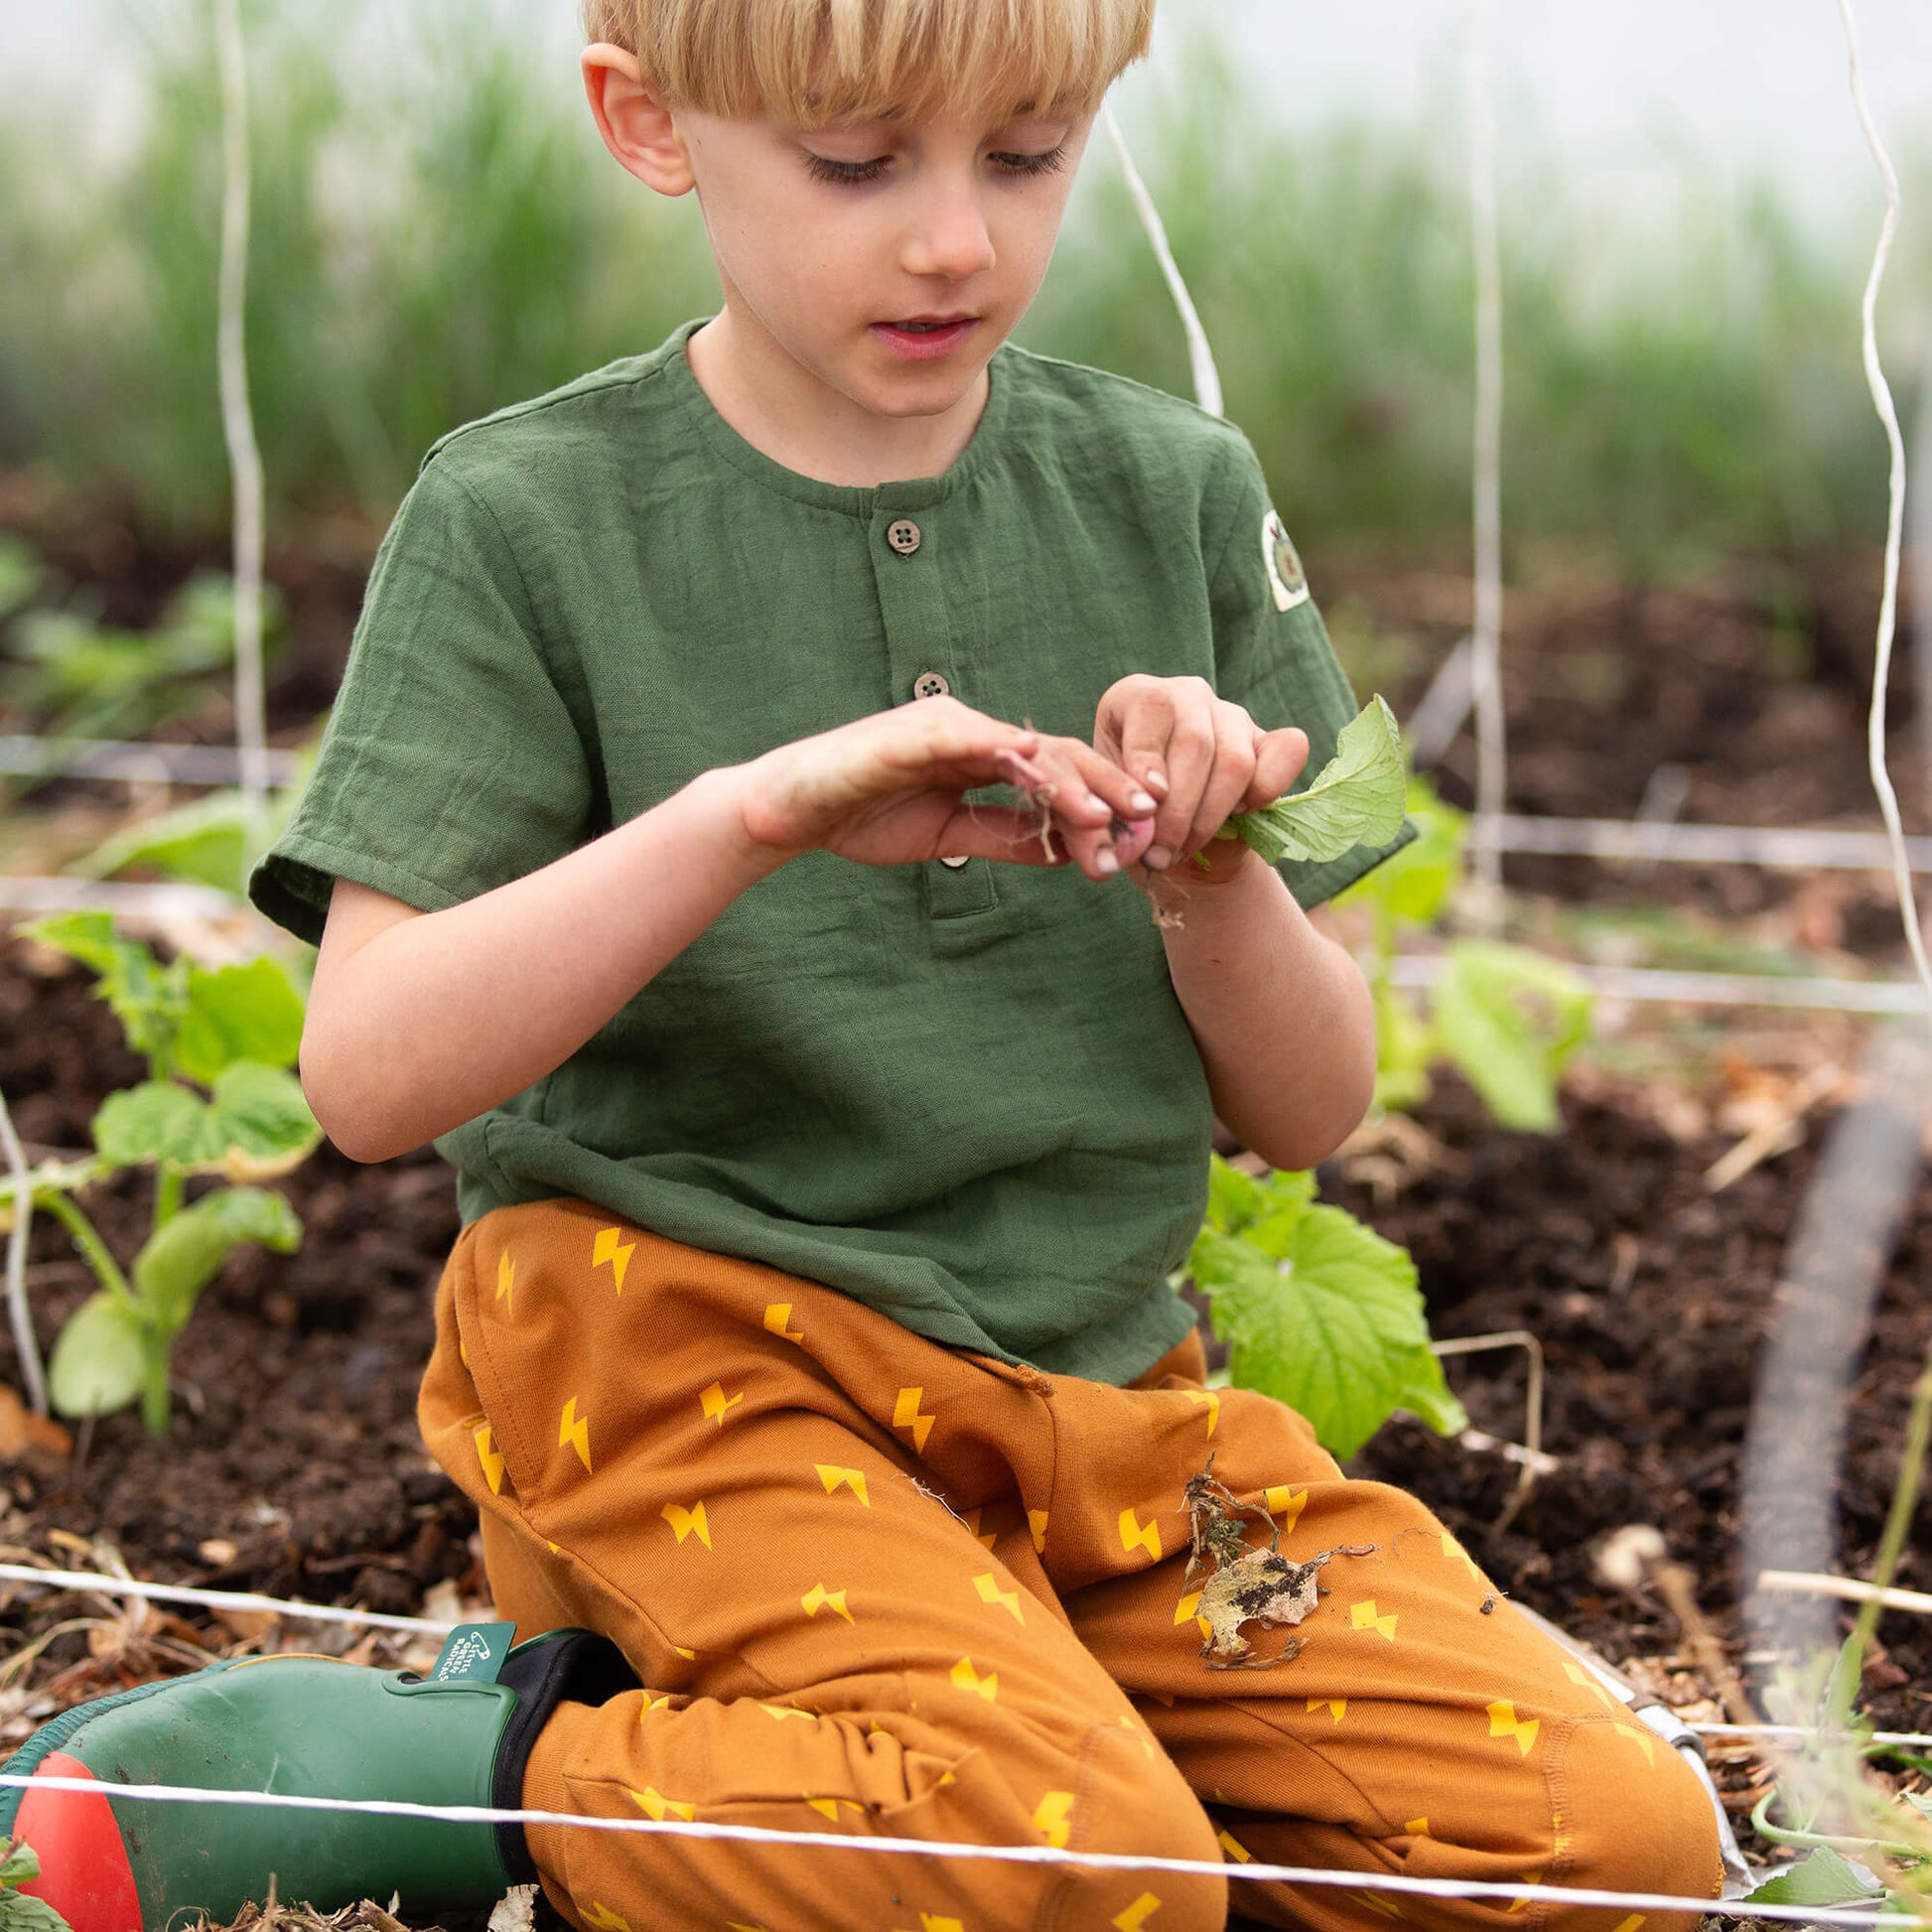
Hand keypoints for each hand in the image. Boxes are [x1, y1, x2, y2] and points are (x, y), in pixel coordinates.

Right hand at [737, 697, 1160, 880]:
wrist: (790, 812)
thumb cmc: (861, 819)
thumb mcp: (949, 837)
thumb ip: (1005, 837)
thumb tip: (1068, 852)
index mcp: (982, 754)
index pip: (1056, 776)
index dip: (1099, 804)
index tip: (1138, 837)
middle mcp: (974, 731)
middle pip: (1058, 756)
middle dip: (1107, 789)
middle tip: (1151, 819)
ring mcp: (949, 725)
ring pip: (1030, 749)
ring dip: (1075, 784)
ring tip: (1113, 817)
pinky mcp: (921, 732)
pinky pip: (980, 743)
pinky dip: (1017, 759)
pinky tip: (1049, 778)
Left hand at [1094, 676, 1308, 875]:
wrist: (1165, 838)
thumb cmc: (1124, 813)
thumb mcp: (1107, 804)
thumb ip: (1115, 801)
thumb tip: (1141, 807)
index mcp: (1135, 697)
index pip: (1151, 712)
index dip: (1148, 759)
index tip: (1144, 804)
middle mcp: (1186, 695)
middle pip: (1195, 744)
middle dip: (1177, 811)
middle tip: (1158, 856)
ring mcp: (1230, 715)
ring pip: (1235, 760)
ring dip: (1209, 817)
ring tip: (1181, 851)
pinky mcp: (1268, 739)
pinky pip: (1288, 751)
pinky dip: (1268, 789)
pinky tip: (1238, 816)